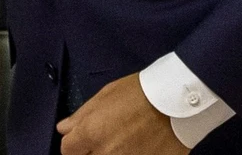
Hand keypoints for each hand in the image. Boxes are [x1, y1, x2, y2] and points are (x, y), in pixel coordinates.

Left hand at [56, 74, 185, 154]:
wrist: (177, 101)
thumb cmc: (138, 93)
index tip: (80, 140)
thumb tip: (64, 129)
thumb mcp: (104, 96)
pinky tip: (137, 148)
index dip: (73, 144)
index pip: (67, 150)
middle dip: (90, 152)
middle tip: (104, 141)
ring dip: (109, 154)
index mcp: (91, 134)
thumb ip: (81, 116)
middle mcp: (106, 154)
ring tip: (123, 144)